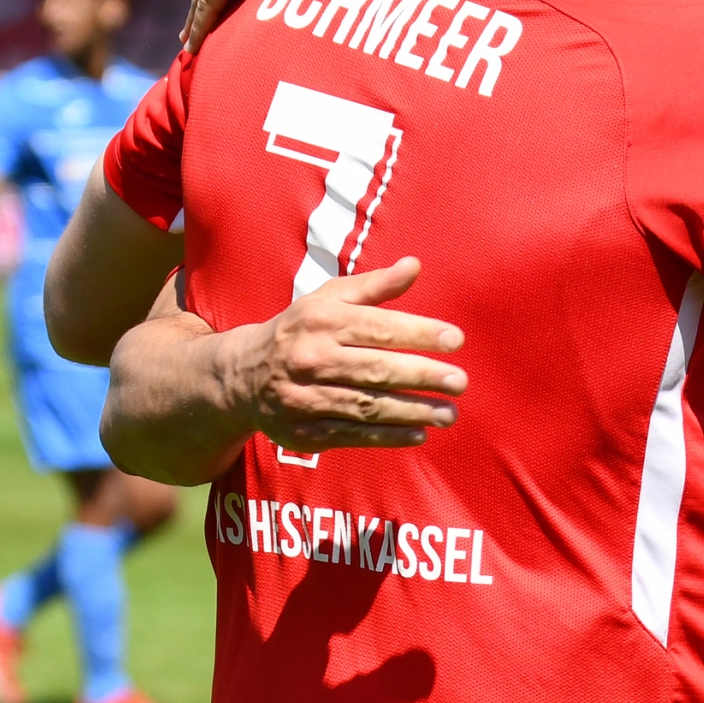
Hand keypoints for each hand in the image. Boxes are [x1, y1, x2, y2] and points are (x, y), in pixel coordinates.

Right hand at [221, 257, 465, 451]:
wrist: (243, 375)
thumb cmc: (300, 330)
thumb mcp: (328, 299)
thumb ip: (373, 286)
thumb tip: (415, 266)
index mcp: (321, 320)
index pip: (378, 327)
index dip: (419, 333)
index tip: (456, 339)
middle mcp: (312, 358)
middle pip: (376, 369)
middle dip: (422, 375)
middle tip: (460, 382)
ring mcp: (306, 398)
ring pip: (368, 406)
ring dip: (413, 411)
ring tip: (449, 413)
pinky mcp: (304, 431)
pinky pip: (353, 435)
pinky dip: (388, 436)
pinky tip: (419, 433)